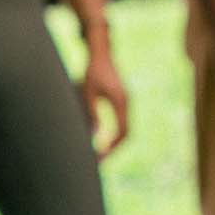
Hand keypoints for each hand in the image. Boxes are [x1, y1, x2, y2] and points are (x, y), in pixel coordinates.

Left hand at [76, 42, 130, 158]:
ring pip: (126, 128)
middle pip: (127, 133)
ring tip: (101, 154)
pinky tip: (104, 140)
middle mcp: (127, 103)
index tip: (101, 156)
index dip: (113, 146)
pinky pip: (123, 122)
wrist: (102, 53)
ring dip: (115, 142)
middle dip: (115, 148)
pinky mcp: (123, 101)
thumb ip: (91, 113)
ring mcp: (126, 102)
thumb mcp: (87, 93)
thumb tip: (94, 135)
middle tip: (100, 160)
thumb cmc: (93, 71)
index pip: (123, 131)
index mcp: (121, 102)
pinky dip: (115, 134)